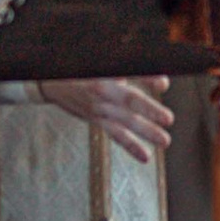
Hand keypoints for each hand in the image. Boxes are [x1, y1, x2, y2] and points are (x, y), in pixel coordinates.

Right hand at [38, 74, 174, 159]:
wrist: (51, 82)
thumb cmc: (82, 67)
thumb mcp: (101, 64)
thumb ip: (127, 69)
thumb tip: (161, 79)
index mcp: (102, 75)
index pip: (127, 74)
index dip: (146, 79)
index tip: (164, 84)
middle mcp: (101, 94)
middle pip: (128, 102)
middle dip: (149, 110)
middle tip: (168, 119)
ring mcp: (98, 110)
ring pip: (124, 122)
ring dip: (145, 132)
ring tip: (165, 141)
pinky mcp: (97, 121)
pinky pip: (115, 135)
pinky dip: (130, 146)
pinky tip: (145, 157)